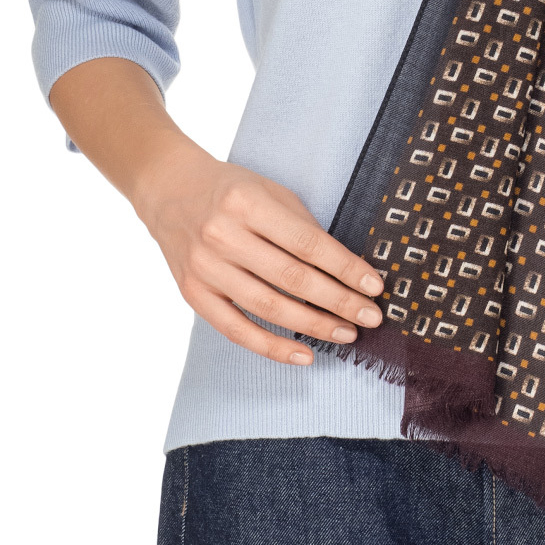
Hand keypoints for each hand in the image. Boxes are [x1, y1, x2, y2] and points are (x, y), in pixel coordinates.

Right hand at [133, 138, 385, 364]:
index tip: (375, 287)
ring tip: (346, 333)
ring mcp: (204, 267)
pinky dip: (272, 348)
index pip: (308, 243)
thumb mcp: (270, 192)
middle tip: (370, 318)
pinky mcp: (193, 293)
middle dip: (338, 301)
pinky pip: (236, 330)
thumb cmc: (231, 191)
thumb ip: (302, 228)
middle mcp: (222, 236)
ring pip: (268, 307)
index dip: (345, 268)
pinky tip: (304, 355)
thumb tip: (346, 272)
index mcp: (247, 203)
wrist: (169, 189)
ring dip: (313, 326)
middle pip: (291, 278)